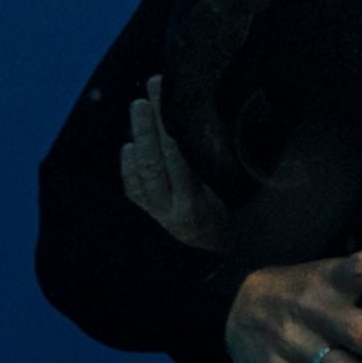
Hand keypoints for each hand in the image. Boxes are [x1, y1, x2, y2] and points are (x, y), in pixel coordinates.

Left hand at [121, 75, 227, 252]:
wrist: (212, 270)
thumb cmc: (232, 231)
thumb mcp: (232, 206)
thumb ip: (222, 175)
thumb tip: (219, 130)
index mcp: (194, 209)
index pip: (180, 163)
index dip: (173, 132)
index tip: (175, 103)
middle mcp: (168, 213)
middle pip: (154, 162)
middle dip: (151, 125)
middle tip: (150, 92)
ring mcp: (152, 217)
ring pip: (140, 173)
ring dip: (139, 137)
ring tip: (139, 106)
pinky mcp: (143, 221)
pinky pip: (132, 190)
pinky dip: (129, 167)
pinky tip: (129, 146)